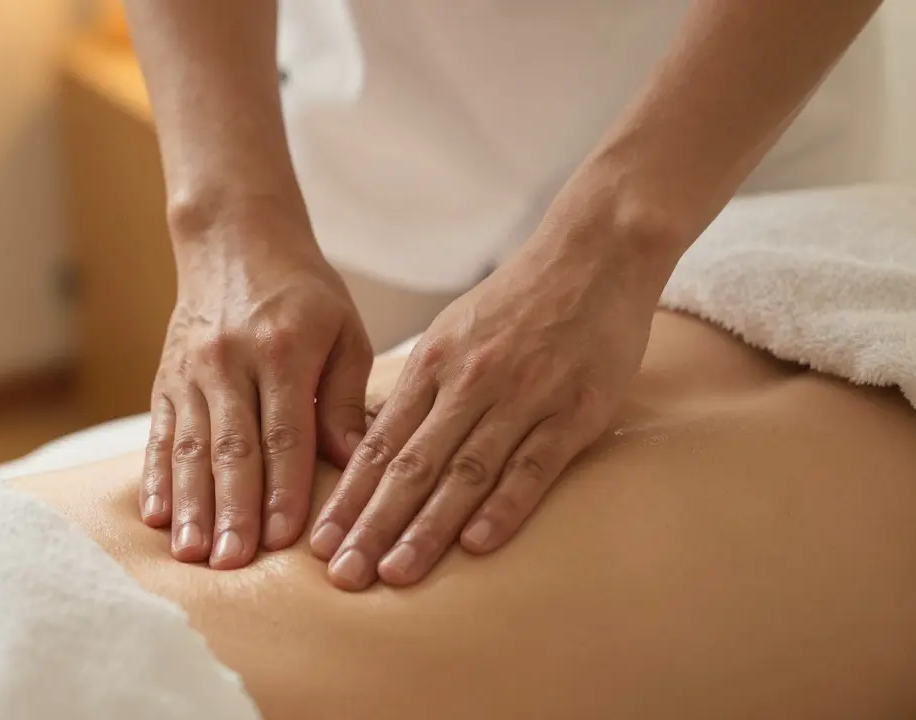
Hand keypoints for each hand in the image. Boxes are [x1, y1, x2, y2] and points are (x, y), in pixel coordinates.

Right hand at [142, 213, 372, 569]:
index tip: (283, 537)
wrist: (234, 239)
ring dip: (191, 505)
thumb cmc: (303, 292)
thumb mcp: (342, 331)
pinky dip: (155, 478)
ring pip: (189, 447)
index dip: (283, 487)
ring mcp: (191, 370)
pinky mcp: (165, 379)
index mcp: (283, 348)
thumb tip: (353, 463)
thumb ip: (344, 398)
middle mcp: (230, 360)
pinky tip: (156, 516)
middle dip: (232, 509)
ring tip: (192, 553)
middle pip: (232, 447)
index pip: (285, 431)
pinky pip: (158, 435)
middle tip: (232, 563)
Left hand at [309, 218, 673, 589]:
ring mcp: (523, 396)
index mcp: (434, 363)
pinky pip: (534, 465)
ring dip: (427, 528)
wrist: (595, 253)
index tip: (321, 543)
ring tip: (395, 574)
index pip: (380, 443)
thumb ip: (419, 388)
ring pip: (465, 472)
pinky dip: (503, 506)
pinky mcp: (575, 410)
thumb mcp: (453, 331)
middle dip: (372, 524)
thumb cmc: (518, 301)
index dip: (349, 497)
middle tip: (343, 575)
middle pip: (412, 465)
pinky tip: (475, 544)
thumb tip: (373, 442)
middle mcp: (470, 381)